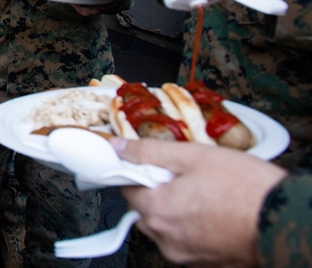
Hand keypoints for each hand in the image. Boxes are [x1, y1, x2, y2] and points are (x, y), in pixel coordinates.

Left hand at [113, 137, 285, 266]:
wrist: (286, 219)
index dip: (139, 170)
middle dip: (158, 190)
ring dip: (177, 209)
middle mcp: (167, 238)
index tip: (155, 164)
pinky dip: (194, 226)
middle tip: (186, 176)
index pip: (126, 187)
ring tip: (207, 194)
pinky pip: (187, 240)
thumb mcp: (193, 156)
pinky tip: (216, 212)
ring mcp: (186, 254)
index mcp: (158, 211)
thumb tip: (119, 148)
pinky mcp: (205, 262)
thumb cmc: (247, 189)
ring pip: (167, 226)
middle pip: (146, 209)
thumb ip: (149, 151)